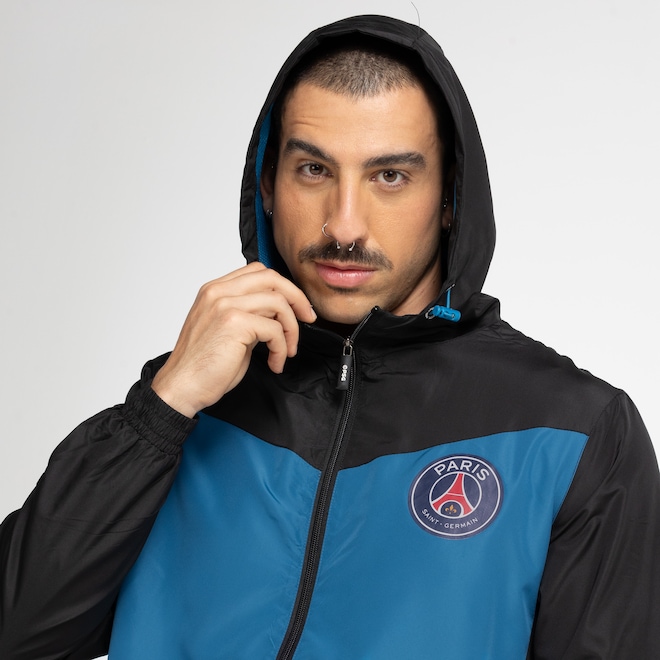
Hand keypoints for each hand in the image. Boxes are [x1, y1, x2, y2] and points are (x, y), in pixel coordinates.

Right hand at [151, 262, 315, 417]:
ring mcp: (225, 305)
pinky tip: (275, 362)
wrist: (180, 388)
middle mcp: (218, 292)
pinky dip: (282, 348)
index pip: (258, 271)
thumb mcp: (226, 330)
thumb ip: (248, 314)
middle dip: (297, 297)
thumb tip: (277, 314)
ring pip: (278, 302)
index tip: (297, 307)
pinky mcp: (234, 323)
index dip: (284, 287)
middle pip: (271, 278)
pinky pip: (274, 328)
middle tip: (307, 318)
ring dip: (291, 329)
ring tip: (287, 350)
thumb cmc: (202, 365)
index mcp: (214, 290)